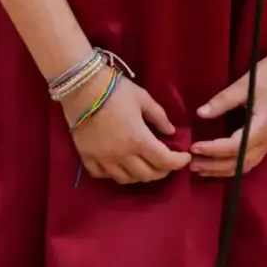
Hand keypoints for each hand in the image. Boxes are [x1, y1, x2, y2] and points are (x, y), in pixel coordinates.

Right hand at [63, 74, 190, 185]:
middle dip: (163, 170)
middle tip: (167, 162)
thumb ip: (159, 117)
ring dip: (141, 175)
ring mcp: (103, 159)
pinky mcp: (87, 158)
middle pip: (148, 174)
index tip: (185, 157)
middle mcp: (122, 155)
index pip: (165, 161)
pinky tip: (120, 165)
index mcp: (139, 140)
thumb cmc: (116, 89)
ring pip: (127, 179)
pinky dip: (115, 174)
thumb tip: (170, 131)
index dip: (179, 162)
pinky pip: (104, 175)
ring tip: (145, 165)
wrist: (82, 87)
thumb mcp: (143, 98)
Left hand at [190, 46, 266, 177]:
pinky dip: (233, 165)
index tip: (193, 147)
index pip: (233, 147)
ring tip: (201, 168)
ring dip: (222, 169)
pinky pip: (249, 160)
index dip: (212, 149)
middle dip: (214, 166)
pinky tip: (219, 163)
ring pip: (244, 165)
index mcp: (262, 128)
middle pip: (238, 163)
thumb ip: (222, 101)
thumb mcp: (244, 85)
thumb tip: (200, 114)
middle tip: (191, 165)